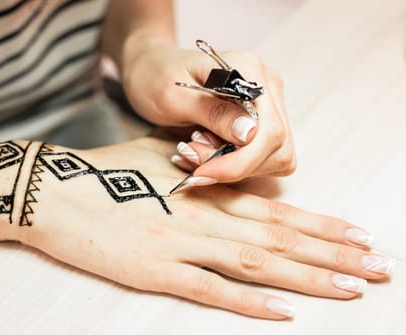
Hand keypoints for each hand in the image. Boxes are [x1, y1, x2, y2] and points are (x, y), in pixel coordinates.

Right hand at [4, 137, 391, 319]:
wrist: (52, 191)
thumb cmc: (102, 171)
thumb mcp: (153, 156)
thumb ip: (193, 165)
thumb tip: (221, 168)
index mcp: (203, 189)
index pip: (276, 209)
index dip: (320, 224)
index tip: (357, 235)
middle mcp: (202, 216)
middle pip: (280, 238)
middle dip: (332, 254)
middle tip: (377, 268)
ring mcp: (180, 244)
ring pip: (257, 263)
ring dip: (307, 278)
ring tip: (350, 289)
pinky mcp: (155, 271)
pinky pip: (210, 290)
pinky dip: (248, 303)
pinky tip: (282, 312)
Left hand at [121, 38, 295, 181]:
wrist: (150, 69)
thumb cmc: (156, 76)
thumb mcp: (173, 96)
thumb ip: (212, 112)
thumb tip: (250, 133)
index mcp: (250, 71)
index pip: (270, 130)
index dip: (241, 161)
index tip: (203, 171)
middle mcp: (267, 87)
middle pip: (277, 148)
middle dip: (233, 164)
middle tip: (190, 153)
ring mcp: (267, 106)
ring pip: (272, 158)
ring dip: (231, 166)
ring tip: (192, 149)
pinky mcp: (260, 124)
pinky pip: (259, 159)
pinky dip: (230, 166)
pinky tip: (201, 153)